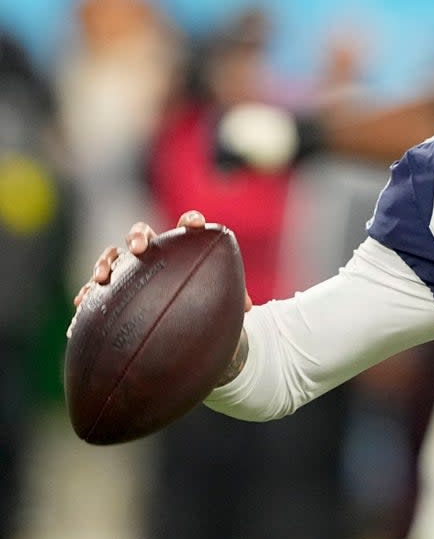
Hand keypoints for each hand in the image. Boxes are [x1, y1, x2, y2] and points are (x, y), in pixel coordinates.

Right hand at [69, 210, 252, 337]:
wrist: (179, 317)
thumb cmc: (202, 300)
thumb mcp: (218, 300)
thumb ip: (232, 298)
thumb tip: (247, 308)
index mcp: (181, 248)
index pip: (186, 226)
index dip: (191, 221)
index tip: (196, 224)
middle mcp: (153, 252)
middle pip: (141, 233)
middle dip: (138, 236)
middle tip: (141, 249)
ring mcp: (130, 268)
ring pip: (114, 255)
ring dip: (105, 262)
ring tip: (102, 278)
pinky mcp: (114, 288)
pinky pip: (96, 287)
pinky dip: (88, 293)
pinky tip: (81, 304)